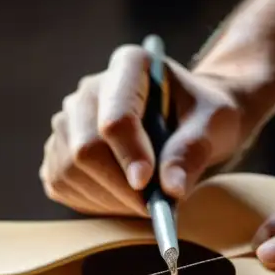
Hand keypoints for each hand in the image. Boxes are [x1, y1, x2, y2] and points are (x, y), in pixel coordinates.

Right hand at [40, 44, 248, 215]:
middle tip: (152, 207)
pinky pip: (62, 184)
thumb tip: (171, 189)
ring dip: (109, 199)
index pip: (116, 117)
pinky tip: (122, 200)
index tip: (146, 183)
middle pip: (86, 148)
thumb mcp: (215, 123)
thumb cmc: (204, 115)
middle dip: (119, 187)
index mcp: (129, 66)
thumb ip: (193, 150)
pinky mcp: (59, 150)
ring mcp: (70, 119)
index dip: (129, 153)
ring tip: (145, 202)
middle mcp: (90, 89)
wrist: (191, 122)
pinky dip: (93, 203)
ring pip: (70, 171)